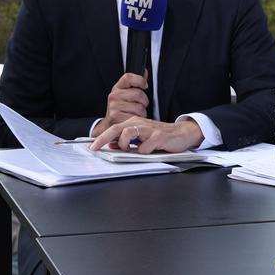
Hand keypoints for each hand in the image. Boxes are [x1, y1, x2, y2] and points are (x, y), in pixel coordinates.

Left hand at [89, 117, 203, 153]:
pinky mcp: (159, 137)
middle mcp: (140, 123)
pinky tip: (150, 150)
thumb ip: (128, 140)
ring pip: (128, 133)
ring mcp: (149, 129)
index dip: (101, 137)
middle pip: (117, 129)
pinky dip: (144, 151)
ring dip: (125, 144)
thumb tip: (112, 145)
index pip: (114, 129)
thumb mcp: (142, 138)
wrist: (182, 133)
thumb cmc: (160, 136)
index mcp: (134, 123)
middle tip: (95, 148)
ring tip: (130, 150)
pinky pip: (145, 147)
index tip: (92, 147)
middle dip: (103, 139)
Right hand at [92, 72, 149, 136]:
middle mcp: (114, 96)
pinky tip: (132, 119)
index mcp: (117, 88)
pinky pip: (136, 117)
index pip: (128, 77)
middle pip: (138, 93)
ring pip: (139, 107)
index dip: (140, 80)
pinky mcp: (116, 117)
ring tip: (135, 113)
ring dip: (142, 112)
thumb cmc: (122, 108)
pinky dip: (138, 120)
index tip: (144, 85)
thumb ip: (136, 83)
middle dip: (144, 101)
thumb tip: (145, 71)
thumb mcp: (127, 94)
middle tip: (139, 105)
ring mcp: (114, 107)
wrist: (110, 124)